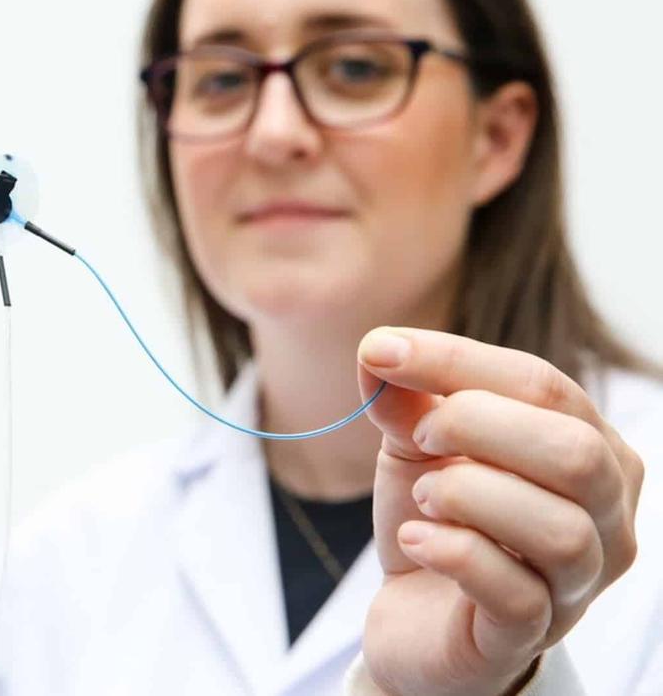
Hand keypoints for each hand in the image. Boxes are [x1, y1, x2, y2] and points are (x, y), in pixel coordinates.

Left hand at [357, 328, 641, 695]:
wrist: (412, 618)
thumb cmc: (437, 521)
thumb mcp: (415, 450)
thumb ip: (404, 401)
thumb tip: (380, 350)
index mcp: (591, 448)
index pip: (545, 386)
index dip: (457, 361)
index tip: (381, 350)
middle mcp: (606, 516)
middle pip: (573, 452)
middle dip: (478, 426)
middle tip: (419, 437)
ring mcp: (578, 582)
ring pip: (558, 528)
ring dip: (470, 496)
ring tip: (423, 496)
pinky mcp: (530, 635)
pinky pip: (515, 592)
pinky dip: (454, 553)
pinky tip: (416, 539)